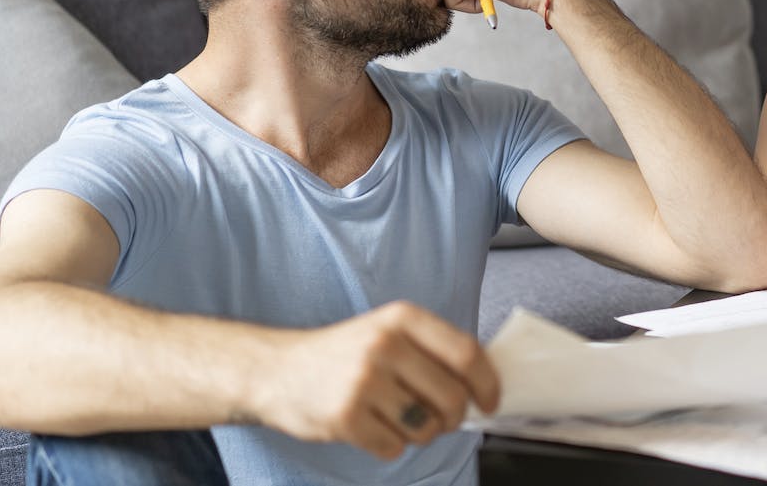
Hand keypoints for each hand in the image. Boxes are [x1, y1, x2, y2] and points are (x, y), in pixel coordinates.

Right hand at [248, 302, 498, 460]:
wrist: (275, 370)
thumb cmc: (342, 355)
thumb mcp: (387, 332)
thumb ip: (431, 351)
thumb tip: (482, 386)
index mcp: (402, 318)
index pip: (466, 352)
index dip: (487, 383)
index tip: (491, 402)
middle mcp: (384, 345)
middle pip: (452, 397)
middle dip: (455, 418)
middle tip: (442, 420)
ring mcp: (363, 381)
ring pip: (426, 428)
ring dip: (420, 434)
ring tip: (398, 419)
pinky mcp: (344, 417)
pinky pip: (394, 448)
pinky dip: (389, 446)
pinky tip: (371, 427)